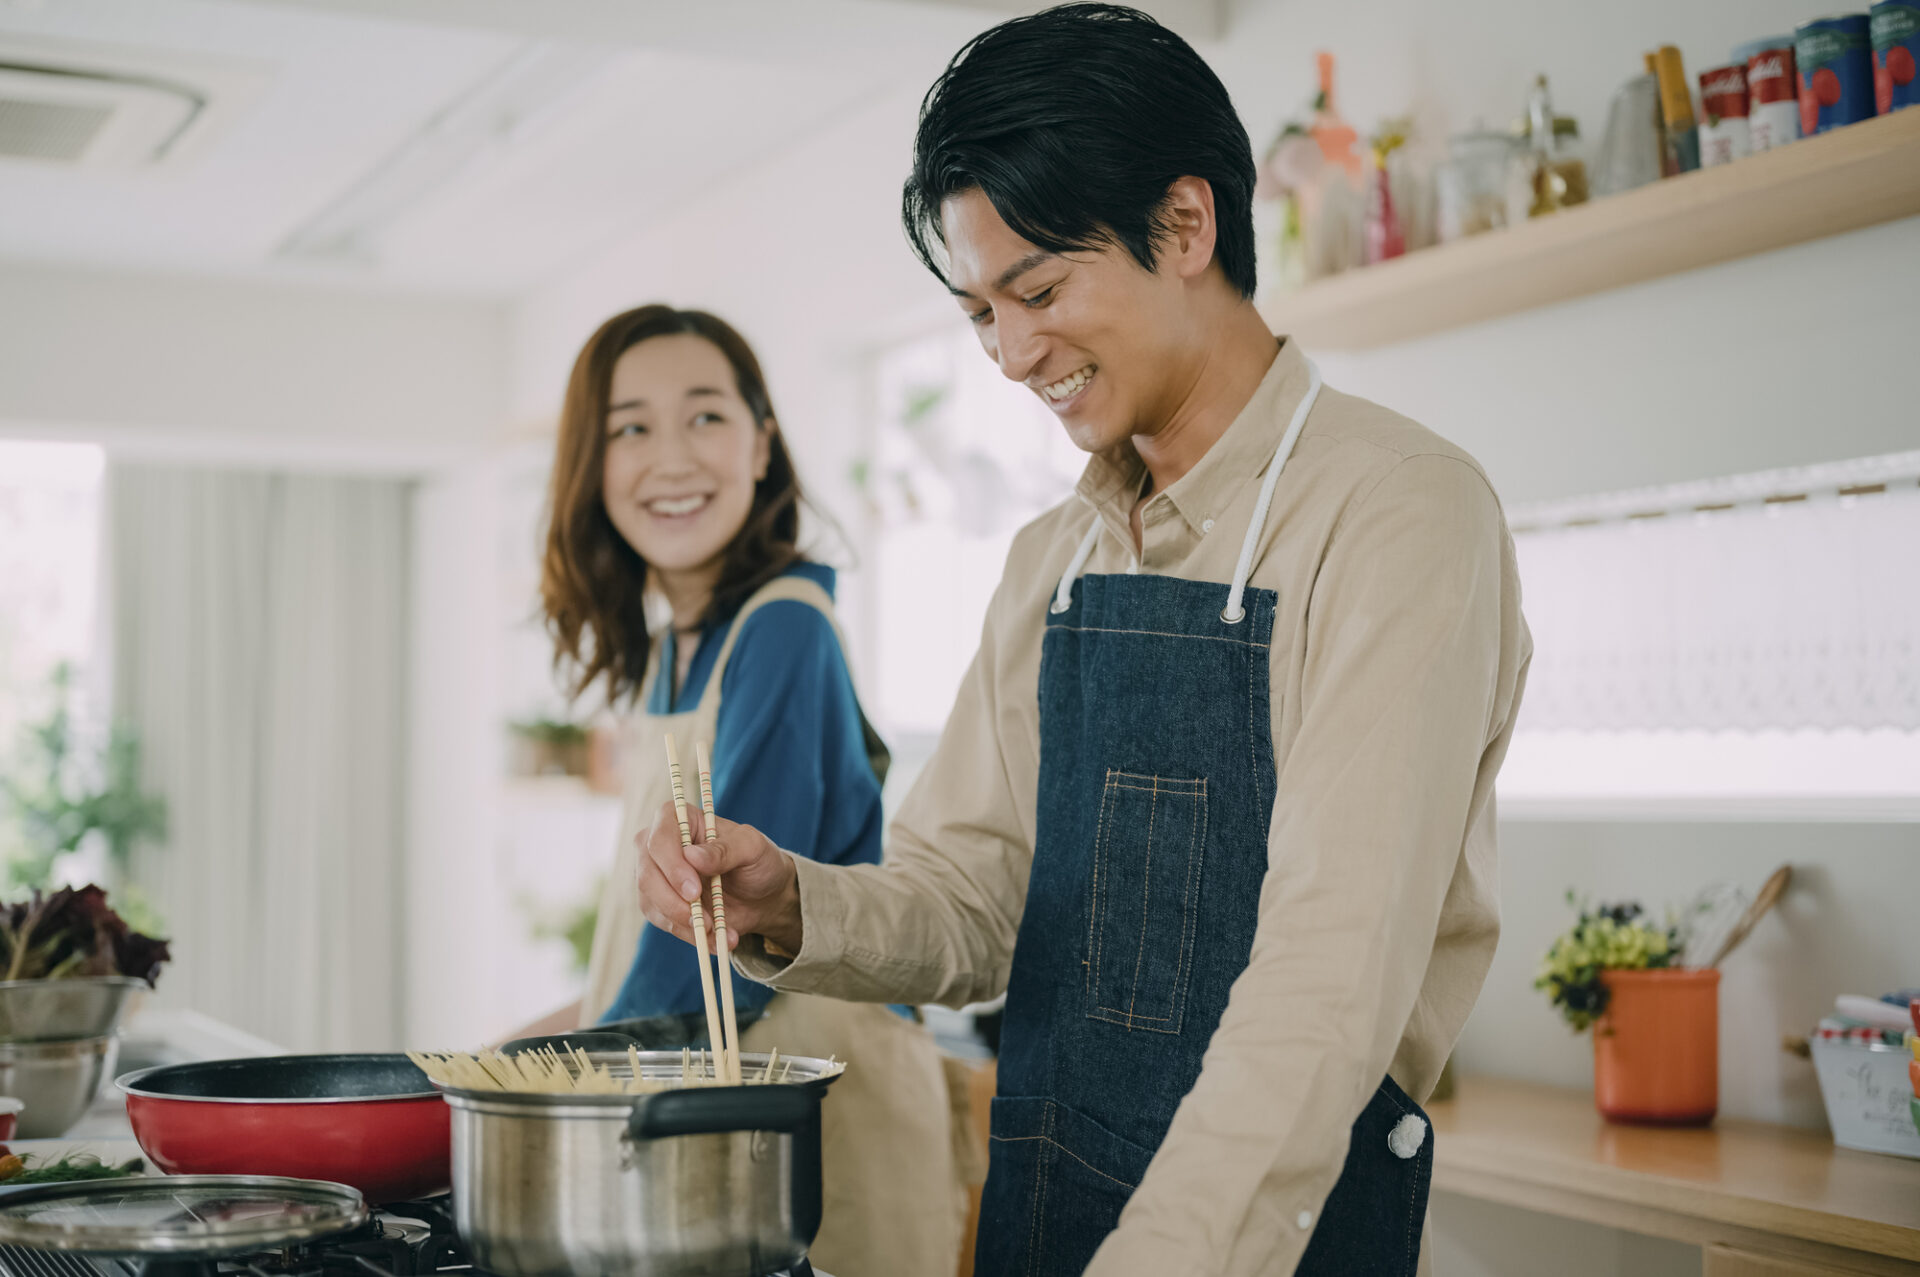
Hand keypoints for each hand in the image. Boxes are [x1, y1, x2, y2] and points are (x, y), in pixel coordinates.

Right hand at [636, 802, 803, 954]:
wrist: (763, 895)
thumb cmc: (758, 861)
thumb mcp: (752, 849)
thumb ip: (726, 850)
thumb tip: (692, 856)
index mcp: (680, 819)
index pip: (660, 838)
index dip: (672, 866)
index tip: (693, 892)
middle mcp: (659, 845)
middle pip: (647, 873)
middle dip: (674, 901)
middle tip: (705, 921)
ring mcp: (656, 875)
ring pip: (651, 901)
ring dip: (684, 922)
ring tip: (717, 930)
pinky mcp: (659, 903)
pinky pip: (664, 923)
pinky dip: (689, 935)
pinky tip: (714, 939)